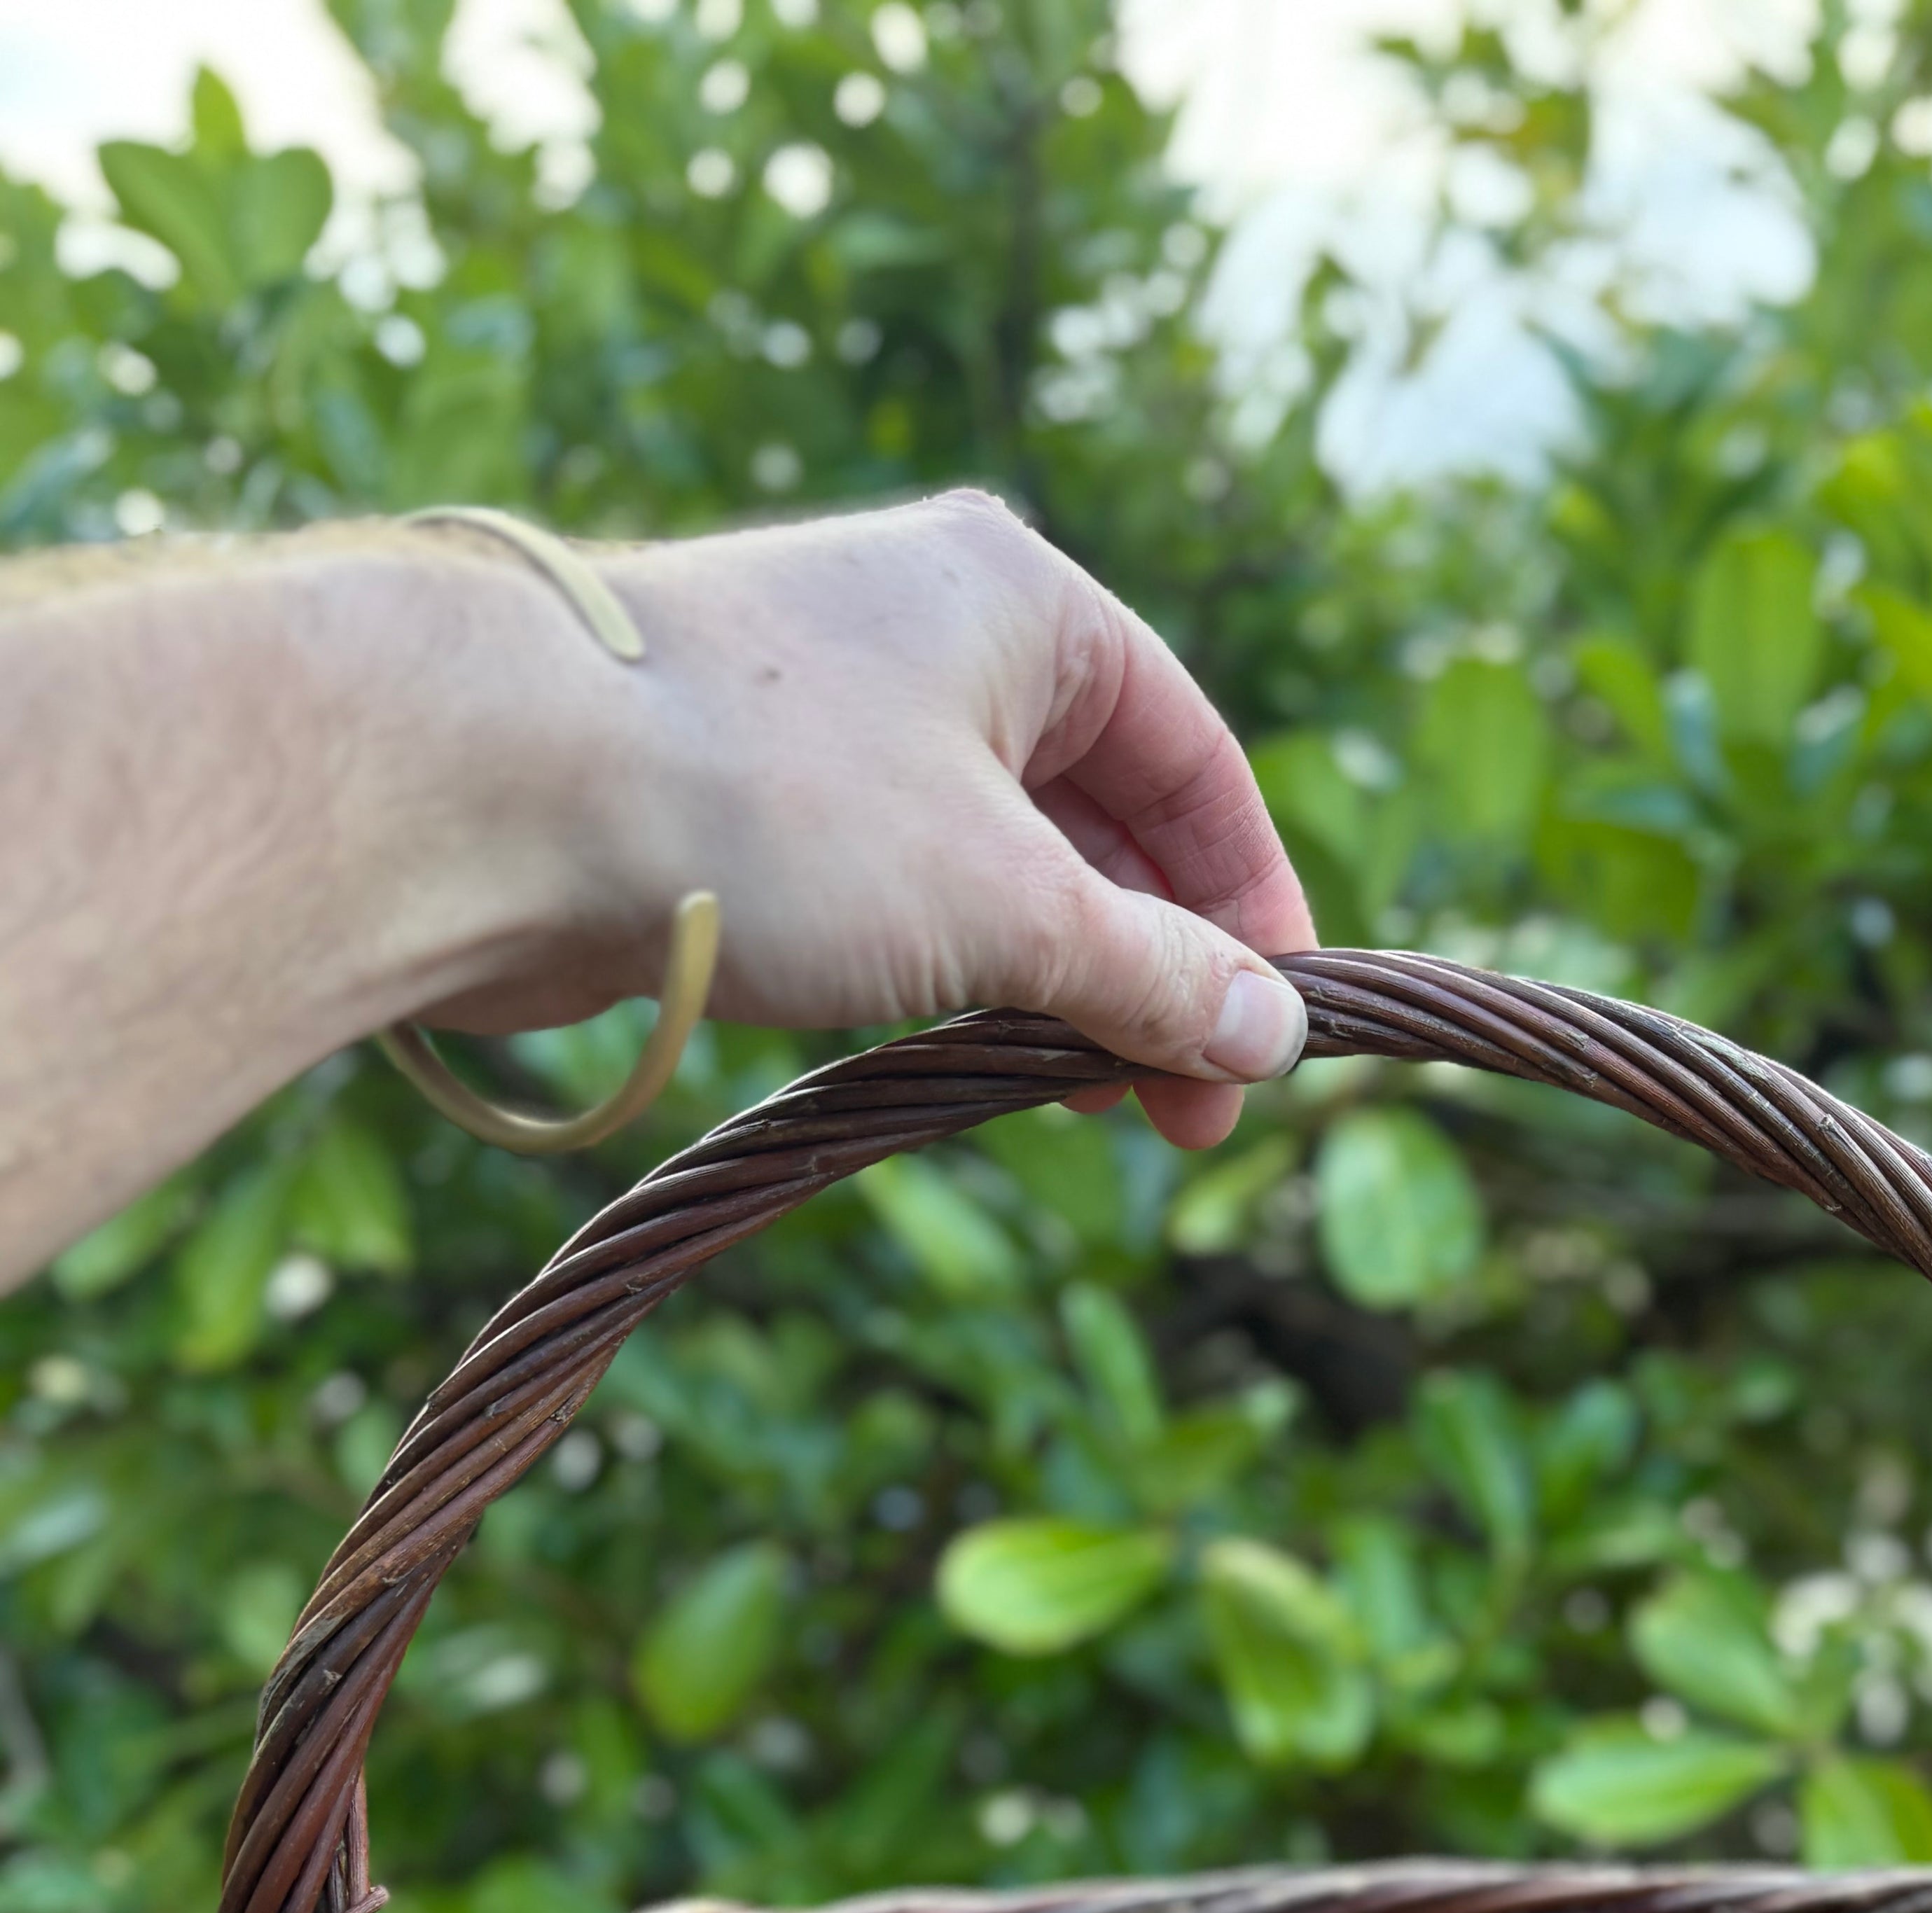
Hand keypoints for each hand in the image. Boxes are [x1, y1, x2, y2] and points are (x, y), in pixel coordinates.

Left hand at [440, 492, 1315, 1153]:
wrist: (483, 788)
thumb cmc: (765, 807)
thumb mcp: (1004, 906)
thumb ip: (1147, 974)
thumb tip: (1266, 1040)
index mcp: (1020, 602)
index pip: (1191, 757)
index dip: (1251, 903)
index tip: (1274, 1036)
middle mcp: (931, 636)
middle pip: (1100, 818)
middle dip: (1153, 968)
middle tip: (1184, 1115)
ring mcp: (831, 718)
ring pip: (997, 867)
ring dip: (1056, 987)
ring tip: (1080, 1101)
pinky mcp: (748, 803)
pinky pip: (901, 895)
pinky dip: (955, 978)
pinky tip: (969, 1063)